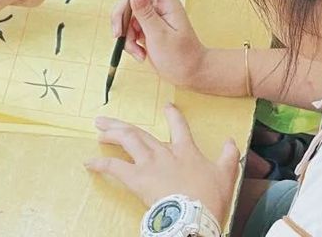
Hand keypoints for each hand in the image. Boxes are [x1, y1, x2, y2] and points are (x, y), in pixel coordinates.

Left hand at [86, 104, 239, 225]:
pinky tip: (90, 162)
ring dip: (112, 133)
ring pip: (127, 141)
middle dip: (122, 124)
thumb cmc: (209, 198)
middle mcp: (164, 152)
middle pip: (140, 132)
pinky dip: (101, 164)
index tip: (167, 106)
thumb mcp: (226, 175)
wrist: (194, 215)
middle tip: (105, 119)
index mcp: (185, 150)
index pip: (179, 126)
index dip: (172, 115)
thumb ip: (229, 155)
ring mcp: (149, 164)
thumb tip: (232, 141)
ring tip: (99, 129)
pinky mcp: (137, 179)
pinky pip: (115, 167)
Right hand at [111, 0, 206, 87]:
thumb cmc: (181, 57)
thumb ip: (146, 15)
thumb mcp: (161, 37)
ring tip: (137, 52)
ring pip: (128, 16)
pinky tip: (140, 55)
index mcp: (168, 4)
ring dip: (126, 35)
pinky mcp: (147, 30)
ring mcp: (152, 18)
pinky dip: (130, 43)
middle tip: (118, 35)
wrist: (189, 75)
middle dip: (121, 16)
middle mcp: (160, 7)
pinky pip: (130, 30)